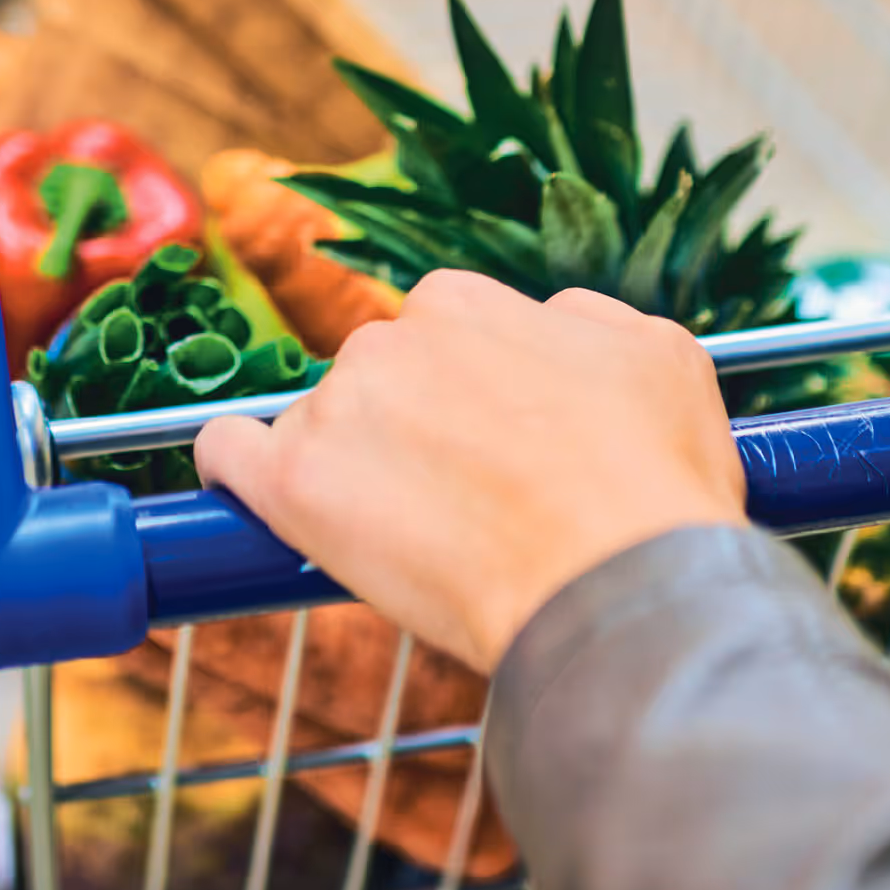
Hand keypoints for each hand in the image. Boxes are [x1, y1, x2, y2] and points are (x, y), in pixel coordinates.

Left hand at [195, 275, 747, 673]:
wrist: (618, 586)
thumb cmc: (653, 486)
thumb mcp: (659, 358)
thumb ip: (586, 322)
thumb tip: (550, 320)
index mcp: (464, 302)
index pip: (434, 337)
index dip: (462, 397)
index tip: (486, 447)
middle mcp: (389, 336)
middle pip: (375, 383)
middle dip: (406, 434)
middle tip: (461, 506)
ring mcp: (335, 407)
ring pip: (319, 429)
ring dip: (347, 471)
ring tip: (413, 543)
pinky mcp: (292, 481)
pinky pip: (229, 455)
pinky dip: (236, 473)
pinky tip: (256, 502)